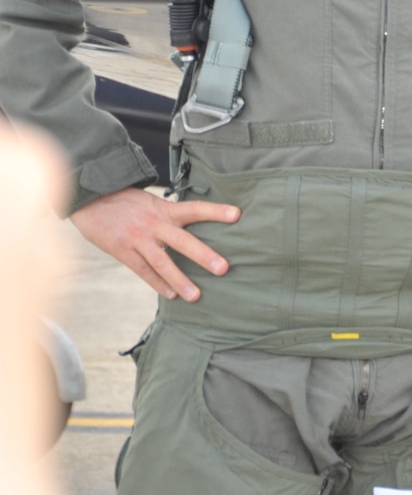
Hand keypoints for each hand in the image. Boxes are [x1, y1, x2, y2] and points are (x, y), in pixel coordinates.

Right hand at [69, 186, 237, 301]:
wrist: (90, 199)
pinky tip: (171, 294)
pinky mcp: (122, 251)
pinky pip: (143, 270)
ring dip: (180, 280)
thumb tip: (193, 228)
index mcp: (164, 209)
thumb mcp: (151, 201)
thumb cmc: (125, 201)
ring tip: (196, 296)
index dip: (215, 211)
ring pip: (162, 262)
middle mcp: (154, 224)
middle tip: (223, 268)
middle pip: (183, 241)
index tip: (237, 215)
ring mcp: (138, 239)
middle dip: (203, 255)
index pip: (195, 208)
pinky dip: (157, 283)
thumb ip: (170, 215)